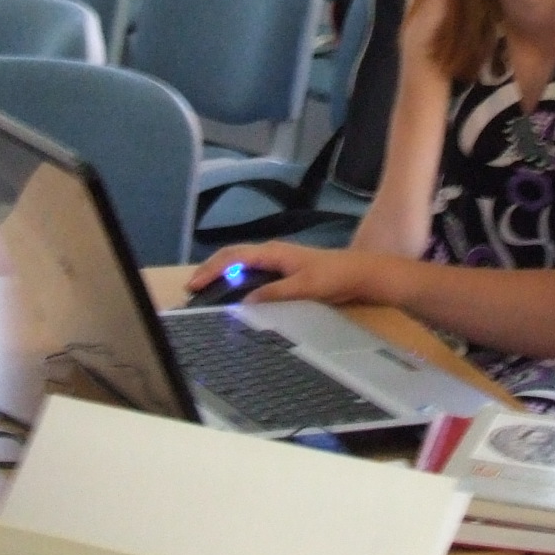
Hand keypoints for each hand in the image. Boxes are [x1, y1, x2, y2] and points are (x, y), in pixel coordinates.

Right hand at [187, 240, 392, 307]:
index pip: (233, 256)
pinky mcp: (284, 272)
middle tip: (193, 290)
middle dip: (211, 271)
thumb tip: (246, 303)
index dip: (211, 269)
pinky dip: (238, 282)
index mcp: (273, 252)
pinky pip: (253, 274)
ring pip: (242, 265)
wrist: (362, 274)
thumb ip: (275, 293)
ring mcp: (278, 262)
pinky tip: (235, 295)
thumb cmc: (334, 276)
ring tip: (207, 293)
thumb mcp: (304, 287)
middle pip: (233, 258)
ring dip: (223, 276)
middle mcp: (272, 253)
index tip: (195, 285)